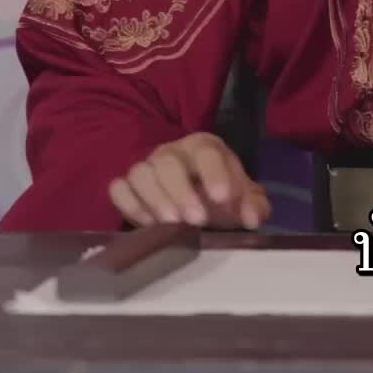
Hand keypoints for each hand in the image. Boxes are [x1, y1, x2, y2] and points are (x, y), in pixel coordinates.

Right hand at [108, 131, 271, 230]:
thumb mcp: (242, 197)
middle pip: (168, 163)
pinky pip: (118, 189)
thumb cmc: (219, 192)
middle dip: (181, 192)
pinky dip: (129, 205)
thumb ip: (254, 205)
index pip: (207, 153)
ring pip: (140, 173)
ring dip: (154, 199)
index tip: (223, 198)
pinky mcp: (128, 186)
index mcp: (204, 148)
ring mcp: (147, 168)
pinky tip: (148, 224)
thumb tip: (253, 219)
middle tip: (197, 220)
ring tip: (171, 224)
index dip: (215, 174)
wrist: (196, 195)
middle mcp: (172, 153)